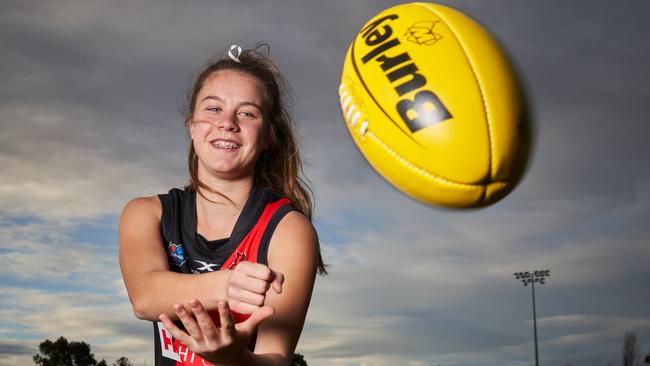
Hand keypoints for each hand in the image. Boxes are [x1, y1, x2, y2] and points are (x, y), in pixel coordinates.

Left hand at [159, 299, 273, 363]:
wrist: (227, 361)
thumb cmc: (239, 341)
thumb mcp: (248, 331)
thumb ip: (258, 318)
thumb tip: (272, 308)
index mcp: (229, 337)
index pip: (227, 324)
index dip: (225, 313)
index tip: (223, 301)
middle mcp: (214, 342)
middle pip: (206, 327)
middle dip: (199, 314)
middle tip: (194, 300)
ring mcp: (201, 345)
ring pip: (191, 331)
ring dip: (183, 318)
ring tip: (177, 304)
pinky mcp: (191, 347)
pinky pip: (179, 337)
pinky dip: (171, 327)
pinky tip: (162, 317)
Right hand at [226, 261, 283, 314]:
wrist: (229, 286)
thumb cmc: (252, 277)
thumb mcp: (264, 271)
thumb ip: (277, 277)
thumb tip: (279, 290)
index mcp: (243, 267)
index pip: (266, 273)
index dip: (269, 277)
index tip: (264, 277)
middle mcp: (235, 278)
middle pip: (263, 287)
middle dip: (265, 288)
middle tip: (259, 286)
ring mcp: (232, 292)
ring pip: (260, 300)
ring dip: (262, 298)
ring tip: (255, 293)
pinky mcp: (234, 305)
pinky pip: (255, 309)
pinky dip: (257, 307)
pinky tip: (251, 302)